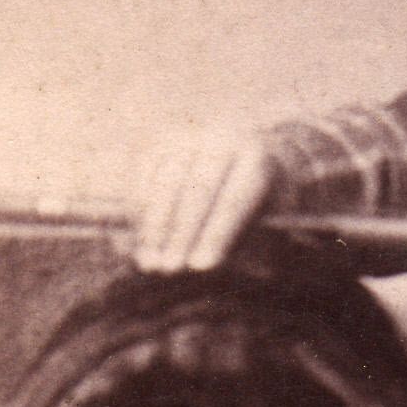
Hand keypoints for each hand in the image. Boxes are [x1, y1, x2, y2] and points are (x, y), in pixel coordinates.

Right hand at [131, 126, 279, 272]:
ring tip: (150, 264)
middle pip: (198, 190)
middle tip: (171, 270)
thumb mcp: (267, 218)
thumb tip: (206, 268)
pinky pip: (144, 176)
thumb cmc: (260, 200)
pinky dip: (139, 211)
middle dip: (182, 234)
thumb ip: (247, 240)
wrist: (245, 152)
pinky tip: (139, 242)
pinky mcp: (161, 140)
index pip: (235, 199)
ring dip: (155, 227)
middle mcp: (222, 139)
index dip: (217, 235)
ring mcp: (189, 136)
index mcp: (257, 159)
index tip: (202, 268)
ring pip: (165, 183)